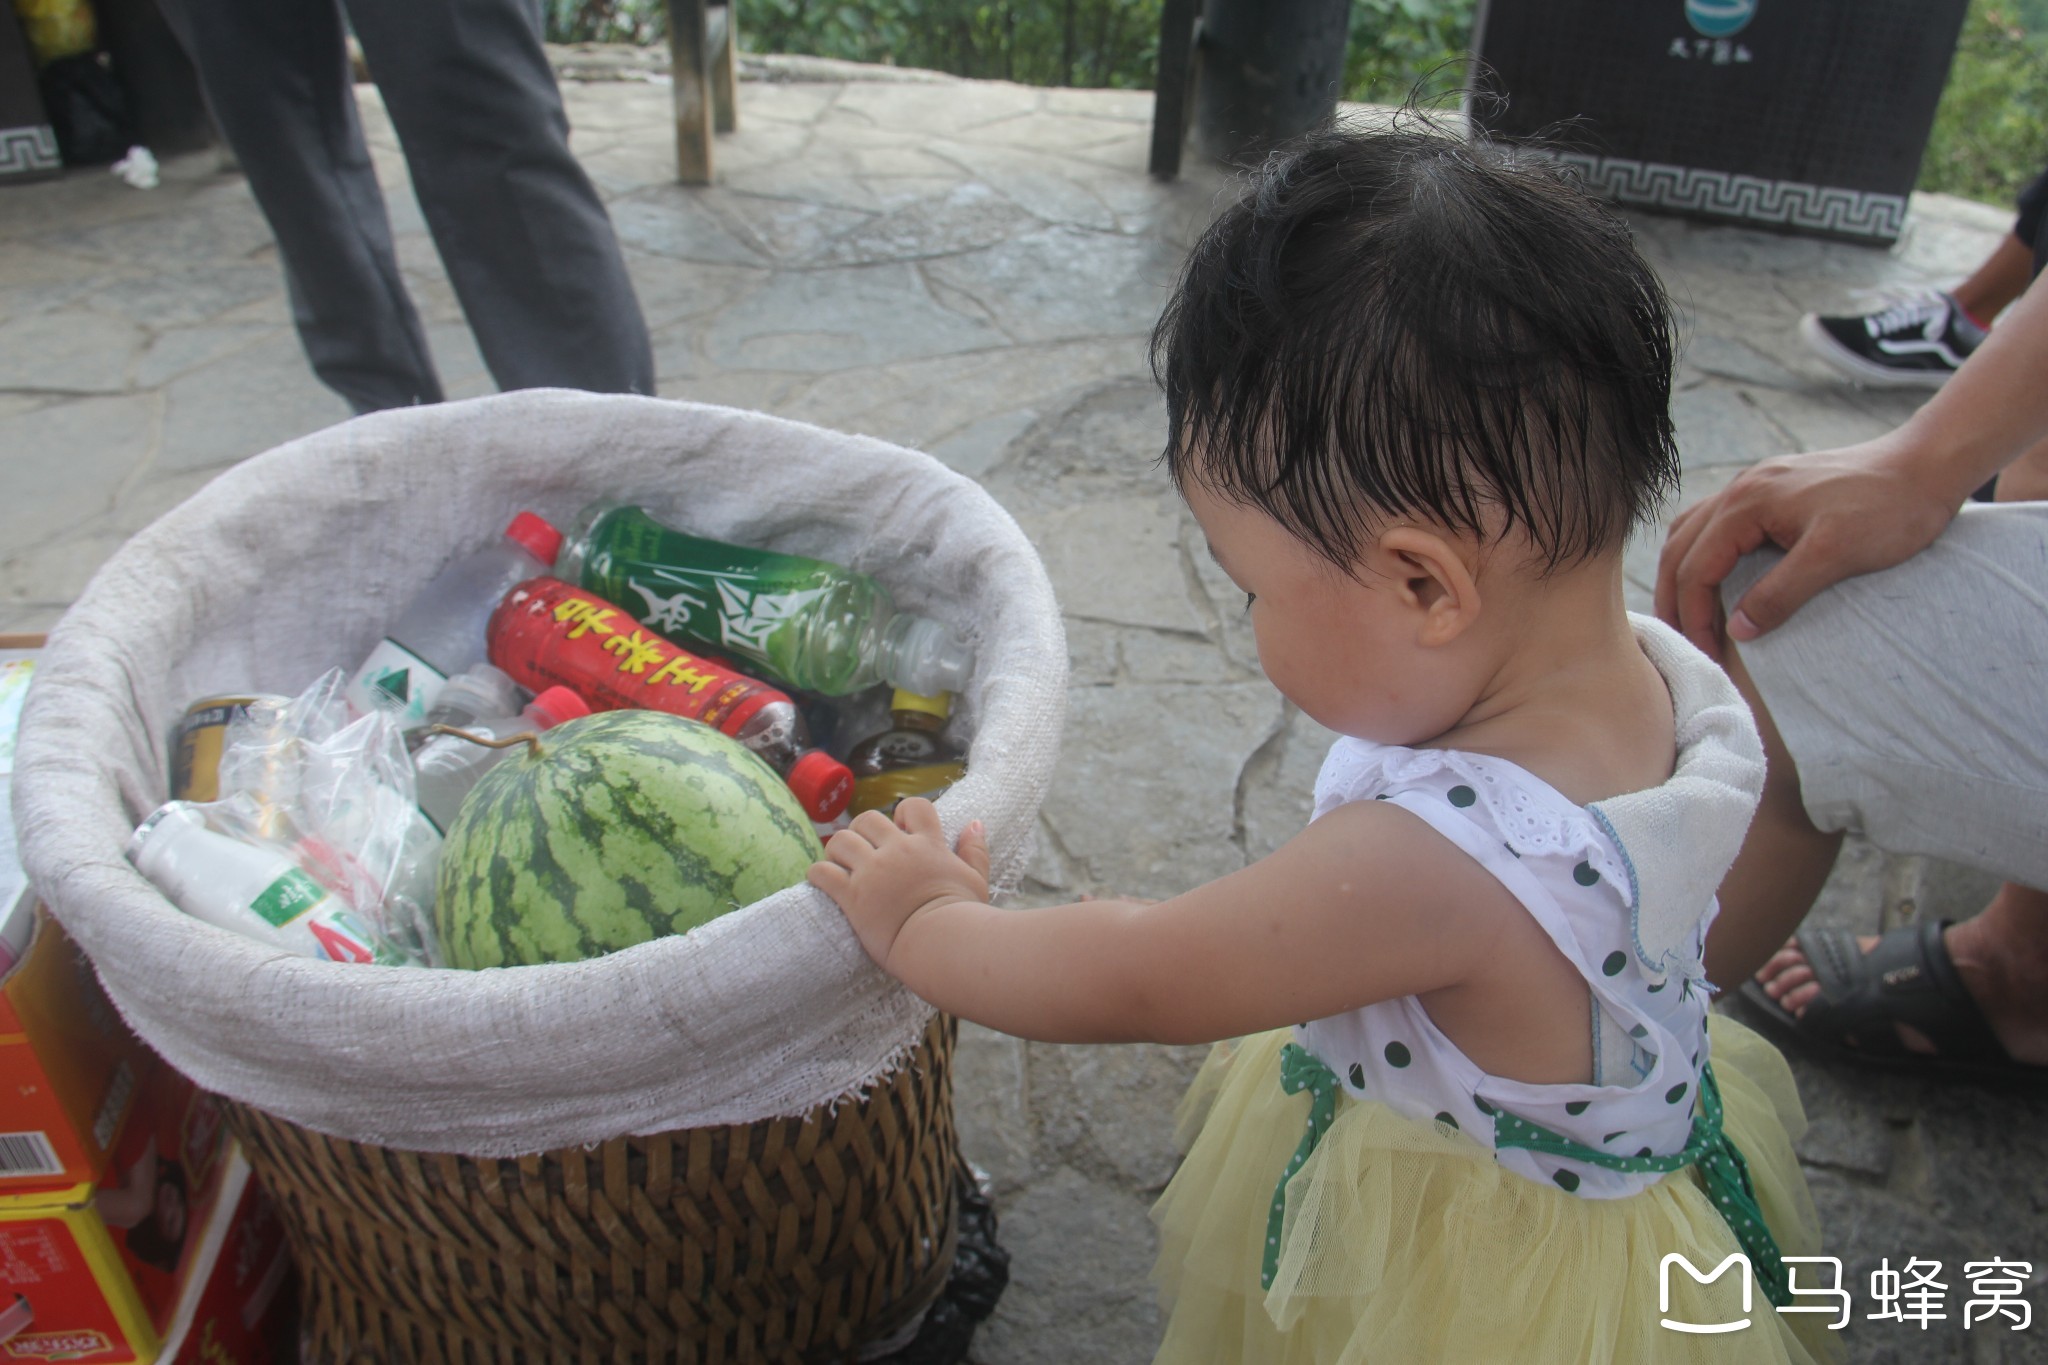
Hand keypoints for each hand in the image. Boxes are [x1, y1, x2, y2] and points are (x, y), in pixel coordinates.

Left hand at [807, 799, 989, 971]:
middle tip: (863, 849)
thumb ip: (975, 850)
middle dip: (862, 830)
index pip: (913, 806)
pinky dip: (818, 873)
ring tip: (840, 864)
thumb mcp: (976, 880)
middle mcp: (897, 851)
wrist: (941, 945)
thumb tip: (975, 823)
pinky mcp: (852, 895)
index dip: (902, 813)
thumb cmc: (964, 917)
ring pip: (841, 840)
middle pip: (868, 819)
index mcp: (927, 845)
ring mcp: (872, 871)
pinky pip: (823, 872)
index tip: (900, 829)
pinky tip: (821, 880)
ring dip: (837, 850)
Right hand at [1653, 442, 1958, 657]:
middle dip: (1676, 599)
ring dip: (1684, 575)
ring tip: (1690, 614)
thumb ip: (1780, 592)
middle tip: (1686, 643)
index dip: (1694, 616)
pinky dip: (1703, 554)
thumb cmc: (1888, 508)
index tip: (1708, 654)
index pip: (1695, 567)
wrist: (1927, 465)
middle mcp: (1740, 488)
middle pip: (1680, 549)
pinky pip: (1715, 523)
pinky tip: (1717, 575)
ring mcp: (1753, 485)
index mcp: (1747, 502)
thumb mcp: (1834, 556)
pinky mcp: (1771, 490)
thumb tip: (1737, 631)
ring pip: (1691, 532)